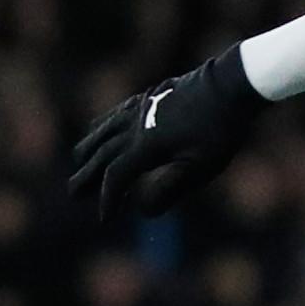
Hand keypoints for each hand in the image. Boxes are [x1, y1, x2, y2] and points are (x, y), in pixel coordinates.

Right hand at [69, 45, 255, 220]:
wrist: (230, 86)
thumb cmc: (219, 131)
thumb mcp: (200, 168)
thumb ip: (169, 190)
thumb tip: (141, 211)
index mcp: (146, 147)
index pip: (116, 177)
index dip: (108, 199)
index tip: (106, 219)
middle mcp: (136, 126)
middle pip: (102, 154)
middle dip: (87, 176)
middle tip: (74, 194)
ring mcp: (140, 109)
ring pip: (104, 130)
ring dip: (89, 148)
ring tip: (78, 160)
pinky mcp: (148, 97)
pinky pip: (115, 114)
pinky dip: (102, 125)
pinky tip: (101, 128)